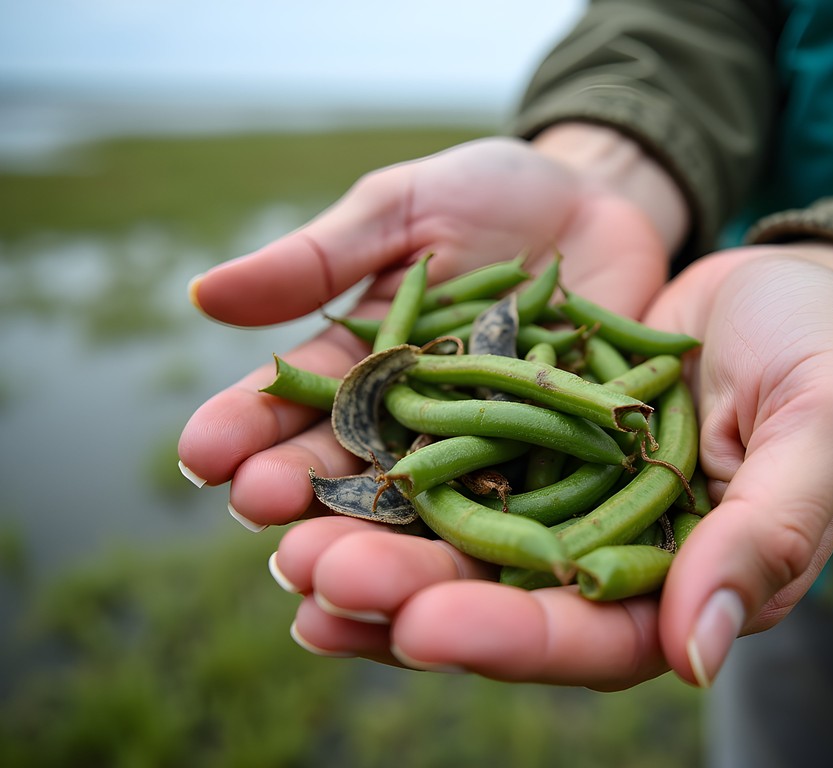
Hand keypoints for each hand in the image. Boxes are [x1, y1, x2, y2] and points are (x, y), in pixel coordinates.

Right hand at [178, 132, 678, 527]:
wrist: (601, 199)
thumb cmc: (490, 193)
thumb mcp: (399, 209)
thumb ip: (316, 258)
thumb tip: (203, 293)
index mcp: (365, 362)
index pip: (294, 402)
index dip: (248, 425)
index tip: (204, 451)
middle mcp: (416, 418)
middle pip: (351, 467)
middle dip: (303, 495)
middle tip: (260, 515)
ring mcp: (484, 444)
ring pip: (426, 504)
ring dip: (381, 538)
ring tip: (338, 565)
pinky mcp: (555, 456)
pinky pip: (524, 496)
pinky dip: (492, 530)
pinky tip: (458, 564)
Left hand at [270, 243, 832, 688]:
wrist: (773, 280)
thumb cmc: (819, 352)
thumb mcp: (821, 428)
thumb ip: (770, 536)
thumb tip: (698, 657)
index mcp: (682, 582)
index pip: (592, 637)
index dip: (509, 639)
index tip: (423, 627)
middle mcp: (604, 556)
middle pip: (498, 599)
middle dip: (405, 593)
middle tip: (318, 573)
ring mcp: (553, 496)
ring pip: (452, 542)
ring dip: (370, 541)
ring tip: (286, 538)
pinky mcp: (517, 437)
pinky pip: (443, 464)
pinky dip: (381, 471)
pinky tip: (313, 471)